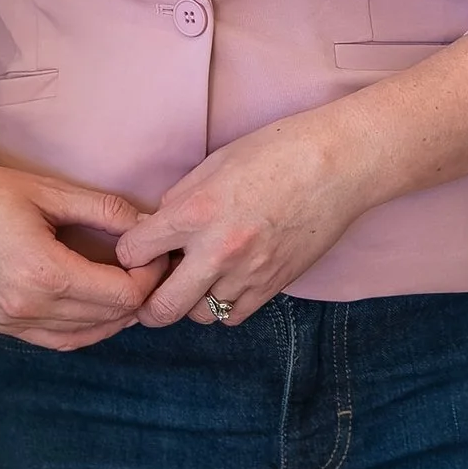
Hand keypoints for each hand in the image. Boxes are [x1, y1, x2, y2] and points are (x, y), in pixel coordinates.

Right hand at [0, 134, 165, 350]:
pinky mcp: (1, 326)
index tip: (156, 255)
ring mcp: (11, 322)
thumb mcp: (50, 192)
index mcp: (44, 273)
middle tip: (151, 269)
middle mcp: (27, 307)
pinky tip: (98, 307)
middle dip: (139, 296)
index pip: (122, 294)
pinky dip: (86, 330)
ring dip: (115, 316)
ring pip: (87, 336)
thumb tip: (148, 224)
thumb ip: (105, 210)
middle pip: (110, 318)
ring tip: (130, 286)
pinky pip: (57, 341)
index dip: (149, 277)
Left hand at [115, 106, 372, 327]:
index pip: (132, 253)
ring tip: (198, 277)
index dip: (129, 251)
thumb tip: (155, 230)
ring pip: (197, 316)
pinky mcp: (273, 287)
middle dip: (147, 302)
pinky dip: (223, 305)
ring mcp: (247, 274)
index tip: (139, 247)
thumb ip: (179, 201)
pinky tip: (227, 281)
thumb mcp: (214, 164)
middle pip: (160, 308)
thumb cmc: (277, 152)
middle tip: (151, 288)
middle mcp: (217, 251)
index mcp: (195, 212)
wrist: (338, 165)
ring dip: (190, 301)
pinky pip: (233, 316)